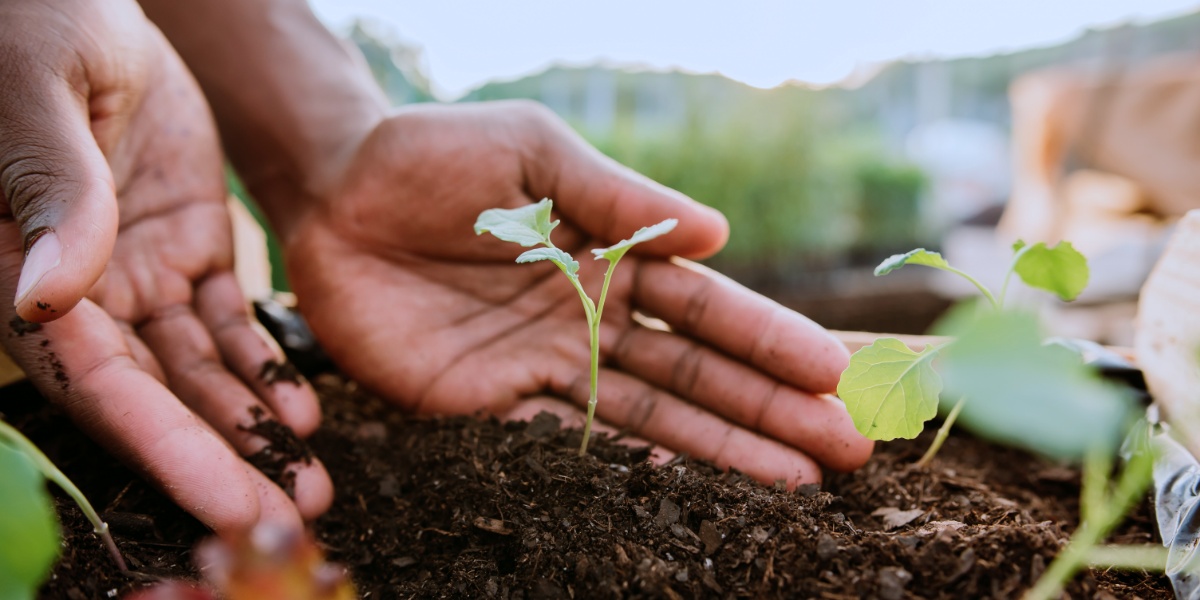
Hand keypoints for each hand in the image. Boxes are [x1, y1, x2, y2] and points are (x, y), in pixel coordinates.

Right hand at [0, 0, 329, 532]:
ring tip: (314, 480)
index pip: (95, 384)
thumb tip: (46, 298)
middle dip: (220, 461)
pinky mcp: (190, 247)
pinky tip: (303, 411)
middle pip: (155, 397)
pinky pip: (231, 321)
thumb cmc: (36, 27)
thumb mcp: (40, 97)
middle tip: (288, 518)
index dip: (162, 450)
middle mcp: (83, 290)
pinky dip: (265, 365)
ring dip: (253, 428)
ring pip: (200, 371)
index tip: (226, 506)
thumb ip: (53, 193)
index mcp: (23, 267)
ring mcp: (141, 272)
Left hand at [277, 101, 872, 485]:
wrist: (329, 194)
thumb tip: (722, 236)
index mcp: (610, 252)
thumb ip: (618, 196)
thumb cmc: (433, 154)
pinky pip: (565, 442)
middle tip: (846, 450)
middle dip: (769, 410)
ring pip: (649, 416)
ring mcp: (543, 366)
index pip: (704, 305)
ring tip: (796, 485)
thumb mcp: (535, 150)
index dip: (767, 340)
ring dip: (723, 452)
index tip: (832, 374)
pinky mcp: (487, 404)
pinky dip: (628, 469)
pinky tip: (690, 496)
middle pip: (695, 372)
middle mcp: (590, 317)